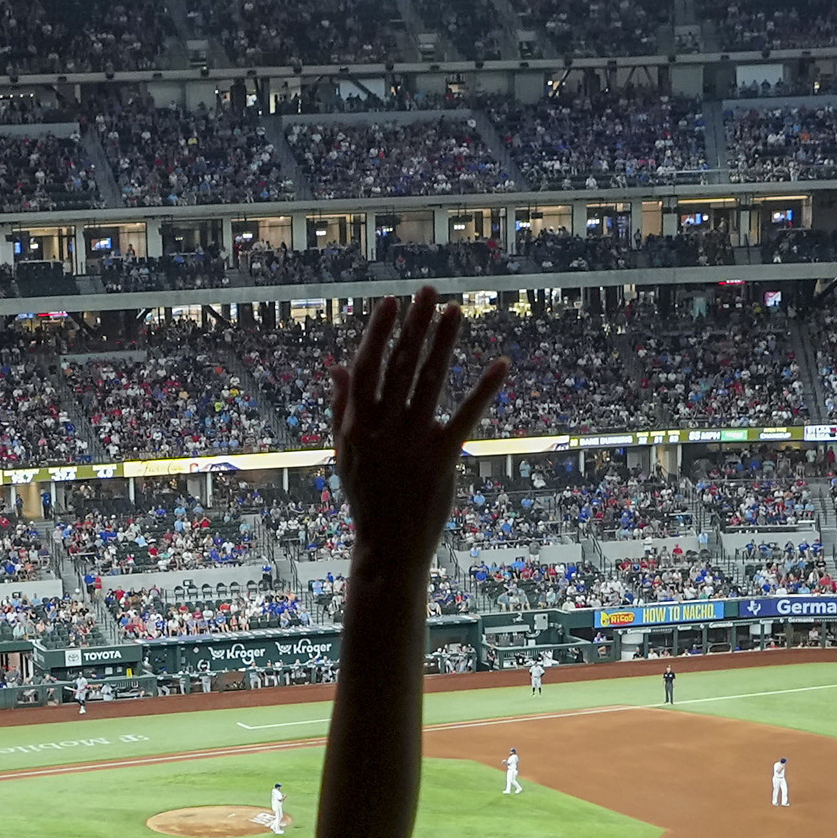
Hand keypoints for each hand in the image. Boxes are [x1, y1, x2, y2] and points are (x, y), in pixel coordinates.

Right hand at [328, 289, 507, 562]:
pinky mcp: (442, 458)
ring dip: (444, 344)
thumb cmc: (366, 496)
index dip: (379, 333)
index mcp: (356, 424)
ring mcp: (412, 442)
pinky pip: (466, 416)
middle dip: (414, 326)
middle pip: (400, 366)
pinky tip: (500, 364)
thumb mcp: (345, 452)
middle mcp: (382, 428)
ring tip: (455, 312)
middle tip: (428, 292)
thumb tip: (336, 365)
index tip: (391, 302)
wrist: (386, 545)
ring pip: (430, 382)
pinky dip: (484, 389)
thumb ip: (341, 407)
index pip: (366, 367)